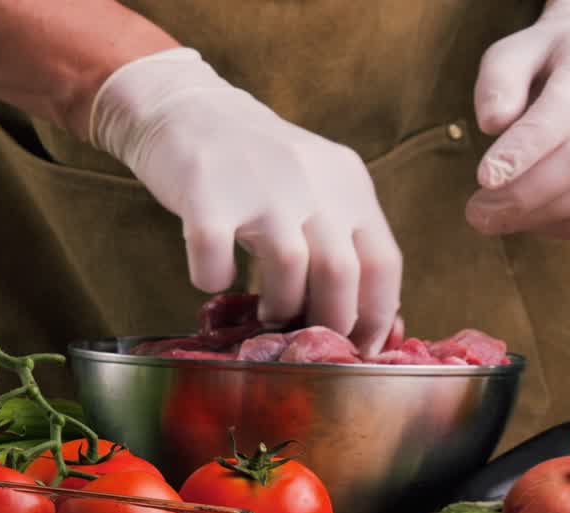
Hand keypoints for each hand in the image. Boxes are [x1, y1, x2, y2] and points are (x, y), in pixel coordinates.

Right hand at [89, 48, 400, 354]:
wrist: (186, 108)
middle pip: (341, 274)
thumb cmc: (251, 161)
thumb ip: (339, 234)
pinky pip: (215, 259)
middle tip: (305, 336)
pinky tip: (214, 279)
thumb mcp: (314, 183)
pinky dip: (213, 281)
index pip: (383, 263)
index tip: (357, 347)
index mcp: (348, 183)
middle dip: (326, 322)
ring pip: (289, 269)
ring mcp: (260, 187)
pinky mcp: (206, 194)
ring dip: (278, 307)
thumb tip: (357, 315)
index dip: (375, 317)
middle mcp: (312, 182)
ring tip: (266, 313)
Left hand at [467, 0, 569, 237]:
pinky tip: (529, 219)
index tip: (484, 178)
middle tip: (475, 212)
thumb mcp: (513, 54)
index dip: (524, 148)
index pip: (563, 110)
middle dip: (522, 194)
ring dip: (539, 215)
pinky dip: (564, 226)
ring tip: (493, 216)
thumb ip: (499, 82)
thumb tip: (492, 122)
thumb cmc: (544, 61)